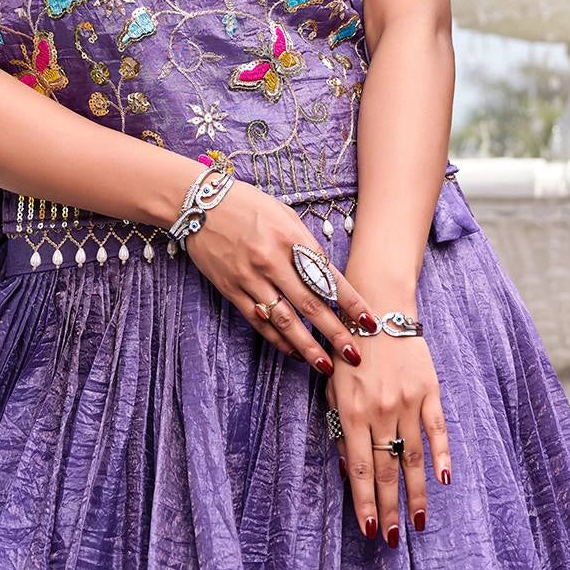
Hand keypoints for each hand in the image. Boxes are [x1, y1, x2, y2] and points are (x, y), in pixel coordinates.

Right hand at [183, 177, 377, 375]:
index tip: (370, 323)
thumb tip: (326, 273)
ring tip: (325, 365)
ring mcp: (249, 278)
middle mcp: (271, 260)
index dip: (351, 303)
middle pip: (310, 304)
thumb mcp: (284, 214)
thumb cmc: (247, 204)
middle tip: (355, 355)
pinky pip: (258, 321)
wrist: (199, 204)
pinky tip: (293, 351)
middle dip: (336, 333)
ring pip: (284, 320)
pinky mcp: (231, 289)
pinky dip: (277, 339)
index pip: (328, 277)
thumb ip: (305, 244)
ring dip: (307, 346)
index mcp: (290, 238)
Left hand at [325, 331, 452, 541]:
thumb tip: (348, 471)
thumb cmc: (349, 352)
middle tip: (395, 539)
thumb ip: (339, 427)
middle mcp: (380, 410)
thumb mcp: (332, 387)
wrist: (378, 309)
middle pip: (387, 469)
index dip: (364, 502)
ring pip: (413, 457)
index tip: (370, 530)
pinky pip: (437, 429)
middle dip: (390, 507)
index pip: (360, 468)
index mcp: (352, 411)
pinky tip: (444, 479)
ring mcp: (407, 401)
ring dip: (416, 493)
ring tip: (418, 522)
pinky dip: (442, 455)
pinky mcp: (429, 390)